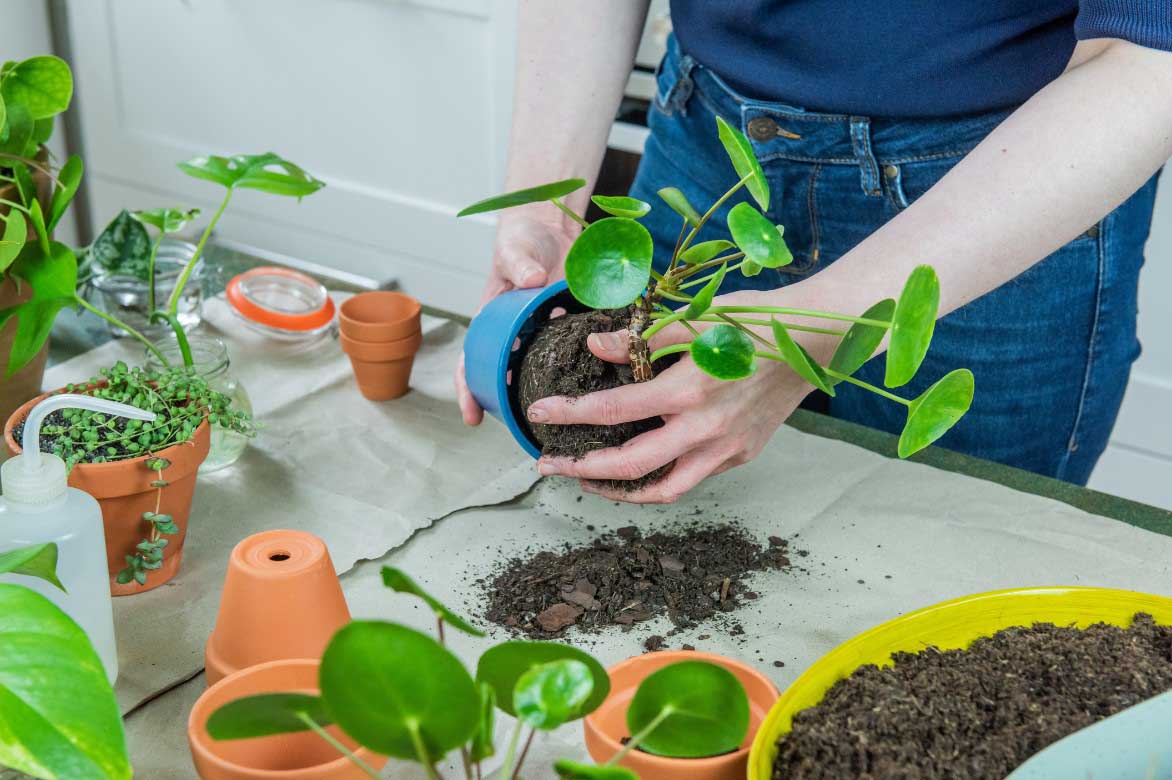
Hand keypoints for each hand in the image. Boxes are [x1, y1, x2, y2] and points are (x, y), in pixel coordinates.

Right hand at [457, 211, 577, 424]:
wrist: (553, 226)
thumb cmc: (521, 240)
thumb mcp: (515, 250)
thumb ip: (520, 263)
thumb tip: (533, 279)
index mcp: (492, 323)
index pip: (472, 363)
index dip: (468, 391)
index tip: (472, 417)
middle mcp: (518, 336)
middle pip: (507, 378)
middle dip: (510, 405)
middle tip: (519, 428)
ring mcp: (546, 334)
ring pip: (545, 371)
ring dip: (551, 391)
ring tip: (561, 417)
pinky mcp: (572, 326)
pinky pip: (578, 350)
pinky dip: (586, 364)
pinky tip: (599, 381)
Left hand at [524, 292, 818, 502]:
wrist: (813, 343)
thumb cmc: (754, 322)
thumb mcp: (695, 320)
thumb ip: (641, 339)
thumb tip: (595, 346)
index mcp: (689, 390)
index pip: (613, 410)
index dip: (570, 414)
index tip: (538, 416)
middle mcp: (705, 429)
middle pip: (630, 466)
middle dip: (581, 469)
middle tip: (548, 465)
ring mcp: (725, 449)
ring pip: (662, 489)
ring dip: (618, 490)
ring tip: (587, 480)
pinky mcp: (740, 456)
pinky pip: (690, 478)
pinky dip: (657, 479)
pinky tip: (635, 468)